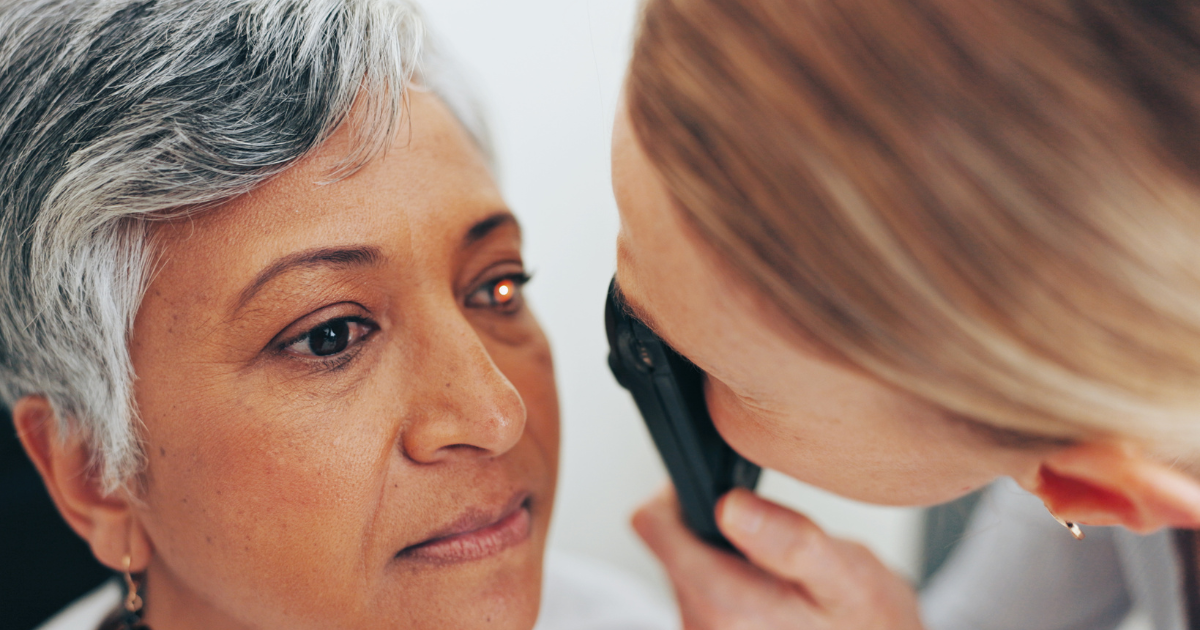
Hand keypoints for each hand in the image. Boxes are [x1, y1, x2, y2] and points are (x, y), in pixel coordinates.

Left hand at [632, 486, 924, 629]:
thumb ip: (789, 540)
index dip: (682, 491)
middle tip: (769, 536)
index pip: (654, 525)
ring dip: (723, 556)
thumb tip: (731, 506)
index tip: (723, 491)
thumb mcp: (845, 575)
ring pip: (684, 566)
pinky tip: (767, 589)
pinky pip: (699, 590)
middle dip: (714, 529)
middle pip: (669, 543)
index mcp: (723, 606)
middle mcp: (701, 626)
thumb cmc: (868, 621)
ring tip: (774, 568)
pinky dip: (729, 579)